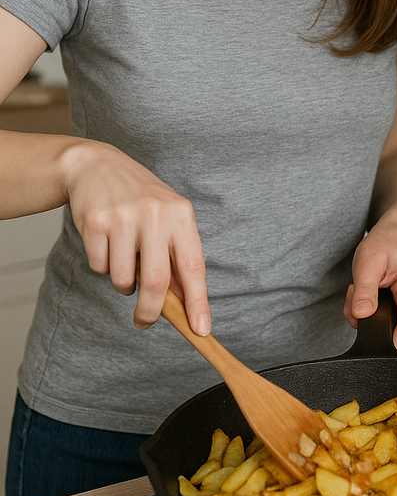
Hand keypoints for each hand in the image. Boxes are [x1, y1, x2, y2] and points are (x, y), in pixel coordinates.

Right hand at [59, 138, 210, 333]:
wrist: (97, 165)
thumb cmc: (139, 198)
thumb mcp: (167, 218)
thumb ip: (176, 255)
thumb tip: (183, 303)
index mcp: (181, 214)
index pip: (193, 267)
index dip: (198, 302)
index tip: (201, 329)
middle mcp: (156, 214)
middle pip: (157, 282)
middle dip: (151, 311)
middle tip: (144, 322)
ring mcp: (124, 218)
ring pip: (124, 279)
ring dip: (123, 282)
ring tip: (123, 257)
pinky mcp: (95, 222)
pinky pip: (99, 267)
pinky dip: (102, 265)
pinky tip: (105, 242)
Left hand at [343, 216, 396, 350]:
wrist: (395, 235)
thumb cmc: (386, 243)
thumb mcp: (368, 261)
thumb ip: (364, 291)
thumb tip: (362, 315)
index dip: (387, 340)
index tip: (366, 326)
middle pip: (394, 331)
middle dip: (369, 319)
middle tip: (359, 294)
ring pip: (389, 328)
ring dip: (370, 314)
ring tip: (366, 290)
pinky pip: (389, 321)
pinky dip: (374, 312)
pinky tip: (372, 295)